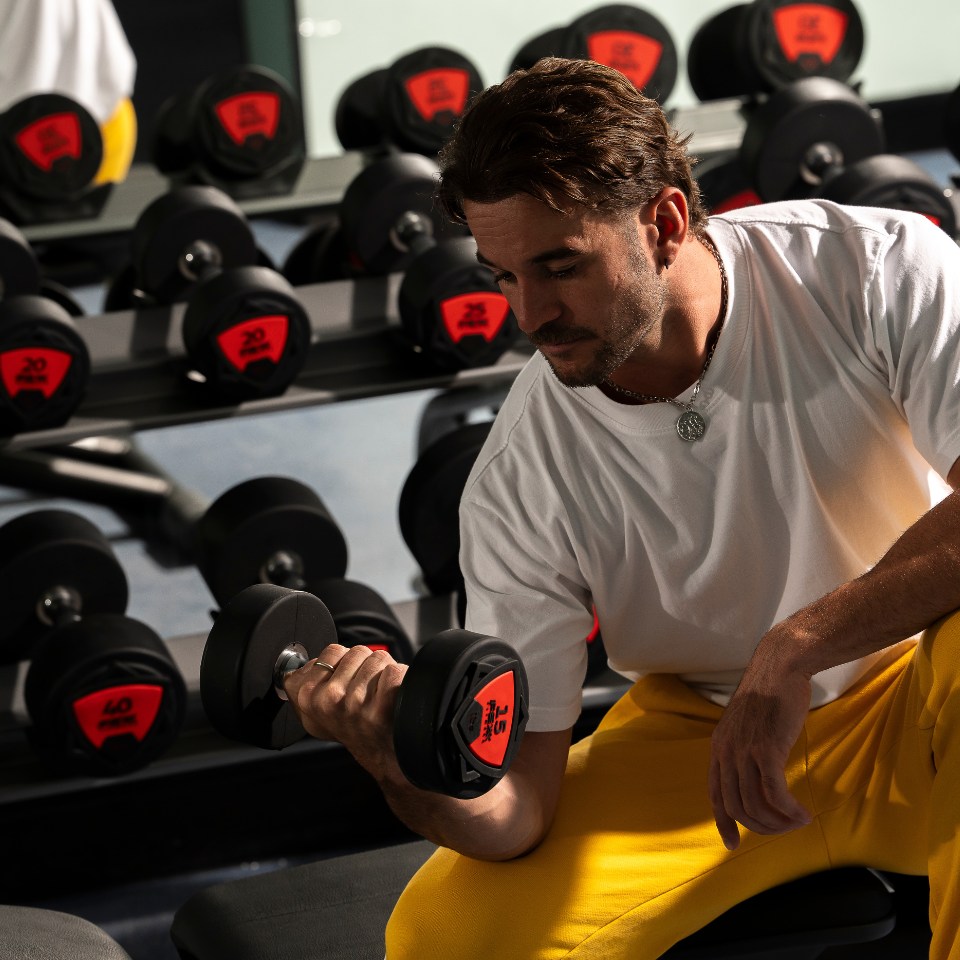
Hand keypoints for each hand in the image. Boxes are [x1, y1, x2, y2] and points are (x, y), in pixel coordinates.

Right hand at [282, 643, 407, 779]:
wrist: (380, 754)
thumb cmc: (351, 729)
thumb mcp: (314, 712)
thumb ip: (302, 687)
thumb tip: (296, 669)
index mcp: (308, 696)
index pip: (332, 651)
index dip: (344, 662)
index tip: (347, 679)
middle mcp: (329, 700)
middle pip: (357, 652)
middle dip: (366, 665)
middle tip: (366, 690)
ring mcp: (354, 704)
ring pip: (378, 658)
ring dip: (384, 671)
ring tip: (379, 694)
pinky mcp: (379, 708)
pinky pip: (393, 672)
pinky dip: (400, 678)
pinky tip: (392, 696)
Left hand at [708, 650, 813, 850]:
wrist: (779, 666)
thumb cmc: (769, 694)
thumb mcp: (746, 725)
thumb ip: (745, 750)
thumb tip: (757, 777)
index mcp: (718, 747)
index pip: (714, 794)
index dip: (723, 822)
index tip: (733, 844)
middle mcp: (726, 751)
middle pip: (736, 806)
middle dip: (761, 827)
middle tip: (785, 829)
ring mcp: (744, 751)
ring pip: (756, 804)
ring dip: (779, 822)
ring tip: (798, 821)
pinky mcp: (766, 749)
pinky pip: (775, 793)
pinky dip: (789, 810)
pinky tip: (804, 814)